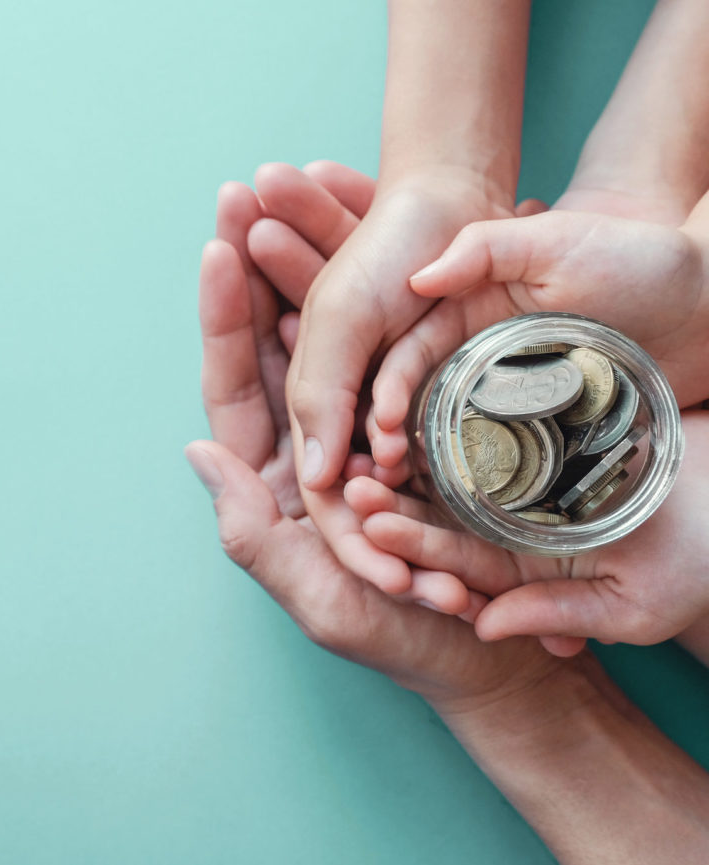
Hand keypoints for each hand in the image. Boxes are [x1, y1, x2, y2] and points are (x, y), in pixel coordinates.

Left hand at [187, 190, 560, 702]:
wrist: (490, 654)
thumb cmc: (401, 639)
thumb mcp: (321, 599)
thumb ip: (252, 535)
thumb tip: (198, 451)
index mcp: (275, 478)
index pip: (236, 384)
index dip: (225, 317)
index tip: (218, 247)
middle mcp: (311, 439)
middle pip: (275, 338)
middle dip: (261, 265)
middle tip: (249, 188)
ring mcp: (362, 421)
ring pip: (329, 327)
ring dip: (314, 257)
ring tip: (301, 183)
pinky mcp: (416, 413)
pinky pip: (390, 340)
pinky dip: (379, 287)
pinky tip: (370, 232)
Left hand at [348, 411, 708, 648]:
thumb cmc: (698, 562)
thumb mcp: (635, 605)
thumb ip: (559, 612)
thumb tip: (485, 627)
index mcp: (517, 569)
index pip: (453, 560)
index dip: (412, 542)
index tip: (370, 524)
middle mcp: (507, 525)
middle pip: (439, 511)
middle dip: (394, 498)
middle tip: (351, 480)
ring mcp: (518, 480)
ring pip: (450, 467)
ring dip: (409, 454)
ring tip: (369, 435)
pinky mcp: (534, 435)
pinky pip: (482, 424)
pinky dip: (447, 414)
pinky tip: (410, 397)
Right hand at [369, 209, 708, 472]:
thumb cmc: (635, 258)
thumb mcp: (555, 240)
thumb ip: (484, 248)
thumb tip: (417, 280)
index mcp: (466, 312)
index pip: (406, 355)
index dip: (386, 390)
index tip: (379, 425)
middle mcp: (478, 358)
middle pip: (417, 405)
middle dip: (392, 440)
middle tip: (382, 474)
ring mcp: (512, 396)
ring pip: (450, 436)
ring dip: (426, 467)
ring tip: (411, 496)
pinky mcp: (548, 426)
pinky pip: (504, 456)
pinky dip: (478, 479)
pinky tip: (462, 505)